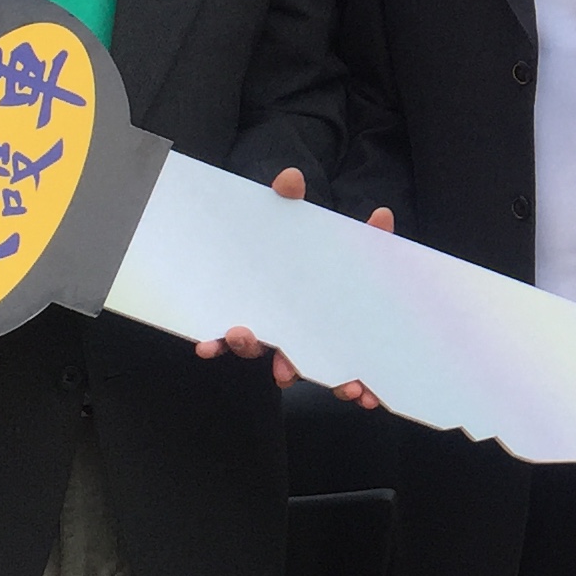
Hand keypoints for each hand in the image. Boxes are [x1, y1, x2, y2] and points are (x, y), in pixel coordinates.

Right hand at [195, 176, 392, 406]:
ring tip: (342, 384)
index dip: (222, 341)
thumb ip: (296, 206)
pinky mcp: (349, 356)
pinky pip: (349, 379)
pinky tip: (368, 396)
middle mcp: (290, 334)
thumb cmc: (322, 251)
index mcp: (273, 307)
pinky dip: (358, 389)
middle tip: (274, 357)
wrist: (361, 267)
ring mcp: (319, 348)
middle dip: (271, 358)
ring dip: (329, 382)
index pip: (241, 329)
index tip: (207, 345)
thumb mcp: (307, 226)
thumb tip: (291, 178)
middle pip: (272, 355)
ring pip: (315, 372)